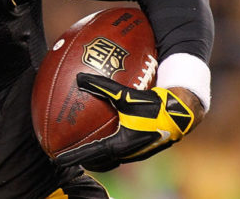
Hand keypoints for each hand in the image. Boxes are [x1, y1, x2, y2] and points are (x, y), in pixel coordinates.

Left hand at [56, 72, 195, 171]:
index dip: (73, 156)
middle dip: (84, 160)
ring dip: (98, 157)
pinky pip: (122, 152)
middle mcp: (127, 152)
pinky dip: (111, 149)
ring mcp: (137, 152)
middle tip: (69, 155)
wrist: (182, 113)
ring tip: (87, 151)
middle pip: (99, 161)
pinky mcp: (144, 148)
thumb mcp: (125, 95)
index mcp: (120, 144)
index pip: (90, 153)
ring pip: (111, 159)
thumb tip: (79, 78)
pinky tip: (110, 135)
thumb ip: (101, 86)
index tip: (57, 158)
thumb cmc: (154, 105)